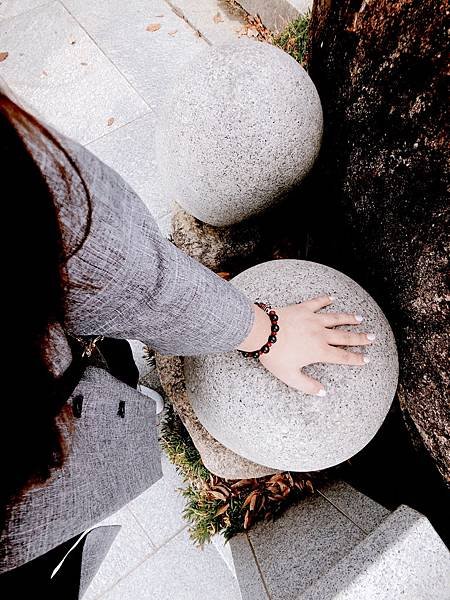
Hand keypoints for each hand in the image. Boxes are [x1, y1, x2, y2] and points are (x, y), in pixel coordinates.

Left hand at [238, 296, 373, 395]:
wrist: (262, 332)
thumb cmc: (275, 355)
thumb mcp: (290, 376)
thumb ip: (307, 385)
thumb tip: (322, 392)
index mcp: (319, 351)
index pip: (342, 357)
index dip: (356, 359)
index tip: (366, 358)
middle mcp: (320, 334)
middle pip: (345, 337)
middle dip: (360, 338)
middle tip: (372, 337)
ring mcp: (313, 320)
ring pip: (336, 319)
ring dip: (348, 318)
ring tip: (360, 318)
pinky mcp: (303, 309)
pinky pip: (317, 303)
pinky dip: (325, 300)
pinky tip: (332, 297)